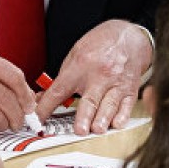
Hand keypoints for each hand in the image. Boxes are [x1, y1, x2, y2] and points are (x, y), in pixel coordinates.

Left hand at [37, 20, 151, 134]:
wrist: (128, 36)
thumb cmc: (100, 46)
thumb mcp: (75, 55)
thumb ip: (61, 79)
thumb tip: (43, 100)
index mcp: (80, 65)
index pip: (59, 90)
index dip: (46, 107)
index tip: (37, 120)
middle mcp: (99, 74)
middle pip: (90, 99)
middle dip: (84, 117)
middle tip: (79, 130)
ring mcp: (117, 83)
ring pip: (109, 105)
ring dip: (103, 119)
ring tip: (98, 130)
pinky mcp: (130, 89)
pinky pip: (127, 105)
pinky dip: (122, 116)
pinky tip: (117, 124)